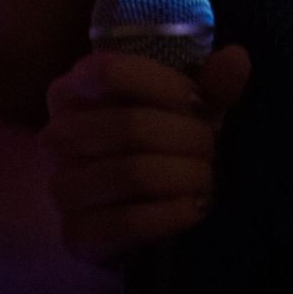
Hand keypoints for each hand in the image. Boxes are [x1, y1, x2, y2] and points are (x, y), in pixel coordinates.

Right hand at [39, 44, 250, 262]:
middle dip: (187, 136)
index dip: (166, 85)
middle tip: (215, 148)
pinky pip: (128, 222)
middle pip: (129, 126)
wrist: (132, 208)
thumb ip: (210, 82)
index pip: (110, 72)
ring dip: (184, 175)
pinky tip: (196, 207)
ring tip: (209, 178)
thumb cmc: (160, 140)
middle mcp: (56, 136)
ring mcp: (61, 186)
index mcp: (73, 89)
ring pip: (132, 173)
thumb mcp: (185, 106)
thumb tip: (235, 59)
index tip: (202, 103)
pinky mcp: (74, 234)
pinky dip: (172, 214)